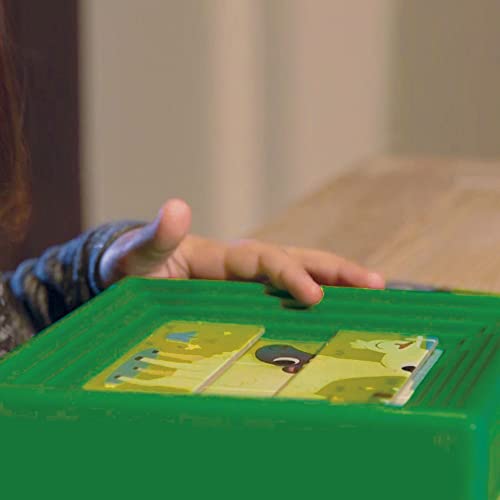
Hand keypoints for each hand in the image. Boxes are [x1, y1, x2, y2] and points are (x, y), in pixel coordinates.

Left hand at [99, 199, 384, 304]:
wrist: (130, 276)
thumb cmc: (133, 266)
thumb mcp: (137, 253)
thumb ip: (156, 235)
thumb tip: (177, 206)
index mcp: (221, 256)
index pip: (265, 260)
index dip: (290, 275)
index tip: (314, 297)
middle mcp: (241, 264)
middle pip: (295, 259)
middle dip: (333, 270)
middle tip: (375, 285)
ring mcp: (246, 282)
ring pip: (297, 275)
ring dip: (334, 282)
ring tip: (374, 294)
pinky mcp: (245, 298)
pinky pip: (283, 298)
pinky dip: (315, 300)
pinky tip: (339, 316)